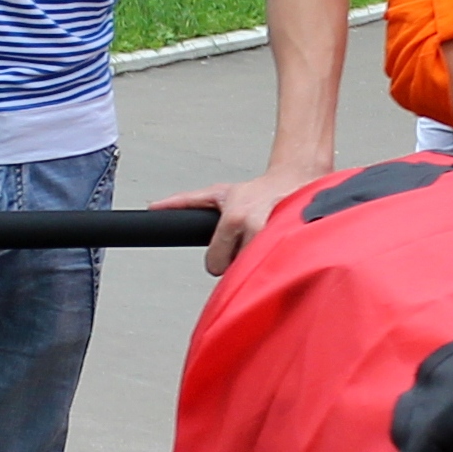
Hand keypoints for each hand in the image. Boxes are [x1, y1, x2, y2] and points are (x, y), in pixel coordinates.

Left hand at [163, 163, 325, 275]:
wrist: (294, 180)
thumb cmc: (256, 191)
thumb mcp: (217, 194)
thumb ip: (184, 202)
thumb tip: (154, 207)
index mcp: (234, 218)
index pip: (215, 263)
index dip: (218, 259)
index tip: (226, 251)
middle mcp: (255, 227)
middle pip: (237, 269)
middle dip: (239, 260)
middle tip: (246, 245)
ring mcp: (278, 236)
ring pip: (257, 271)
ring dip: (259, 262)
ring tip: (261, 244)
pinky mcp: (298, 243)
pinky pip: (281, 268)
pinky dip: (278, 263)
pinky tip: (278, 249)